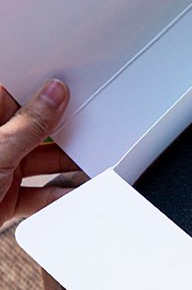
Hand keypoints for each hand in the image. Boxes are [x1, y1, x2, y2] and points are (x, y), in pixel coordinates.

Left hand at [0, 79, 81, 223]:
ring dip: (62, 165)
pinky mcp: (6, 199)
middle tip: (84, 127)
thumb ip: (29, 124)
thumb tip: (53, 94)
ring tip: (87, 161)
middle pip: (32, 131)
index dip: (40, 92)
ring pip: (38, 162)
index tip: (68, 90)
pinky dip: (56, 195)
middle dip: (58, 132)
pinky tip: (73, 193)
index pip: (12, 96)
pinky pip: (38, 194)